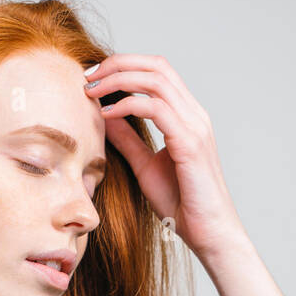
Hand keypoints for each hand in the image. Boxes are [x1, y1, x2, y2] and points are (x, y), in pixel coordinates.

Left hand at [84, 53, 249, 260]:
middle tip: (88, 75)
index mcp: (187, 115)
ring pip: (156, 80)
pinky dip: (128, 105)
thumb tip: (106, 115)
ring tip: (92, 90)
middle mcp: (194, 114)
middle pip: (156, 66)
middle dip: (118, 64)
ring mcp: (195, 126)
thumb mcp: (145, 165)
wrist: (208, 232)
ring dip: (119, 79)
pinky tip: (106, 114)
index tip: (93, 77)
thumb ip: (128, 140)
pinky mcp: (190, 143)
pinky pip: (157, 109)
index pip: (157, 72)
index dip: (124, 65)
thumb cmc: (181, 202)